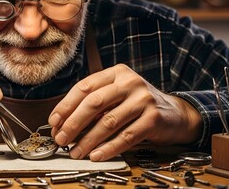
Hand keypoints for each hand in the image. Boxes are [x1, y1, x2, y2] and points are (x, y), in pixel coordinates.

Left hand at [48, 64, 201, 160]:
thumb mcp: (117, 95)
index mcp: (116, 73)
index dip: (66, 106)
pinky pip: (126, 136)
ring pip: (108, 121)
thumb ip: (94, 105)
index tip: (54, 122)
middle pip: (94, 103)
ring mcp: (143, 99)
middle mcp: (129, 82)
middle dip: (73, 123)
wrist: (175, 113)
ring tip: (76, 151)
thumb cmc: (138, 105)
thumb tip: (63, 124)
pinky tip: (96, 155)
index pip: (84, 87)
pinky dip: (109, 148)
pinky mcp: (153, 118)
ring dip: (88, 140)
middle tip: (61, 139)